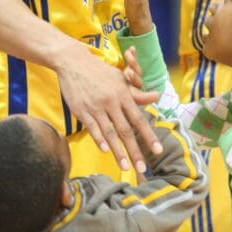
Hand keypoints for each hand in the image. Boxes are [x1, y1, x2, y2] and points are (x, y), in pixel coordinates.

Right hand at [56, 44, 160, 172]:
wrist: (73, 62)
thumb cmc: (99, 71)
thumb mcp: (120, 79)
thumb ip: (136, 93)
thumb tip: (156, 96)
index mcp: (123, 95)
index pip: (139, 119)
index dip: (149, 136)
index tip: (158, 151)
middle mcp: (111, 102)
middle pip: (126, 131)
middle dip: (135, 151)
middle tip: (142, 169)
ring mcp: (95, 107)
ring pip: (109, 133)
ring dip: (118, 152)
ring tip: (125, 167)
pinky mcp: (81, 110)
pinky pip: (91, 128)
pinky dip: (99, 139)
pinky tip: (105, 151)